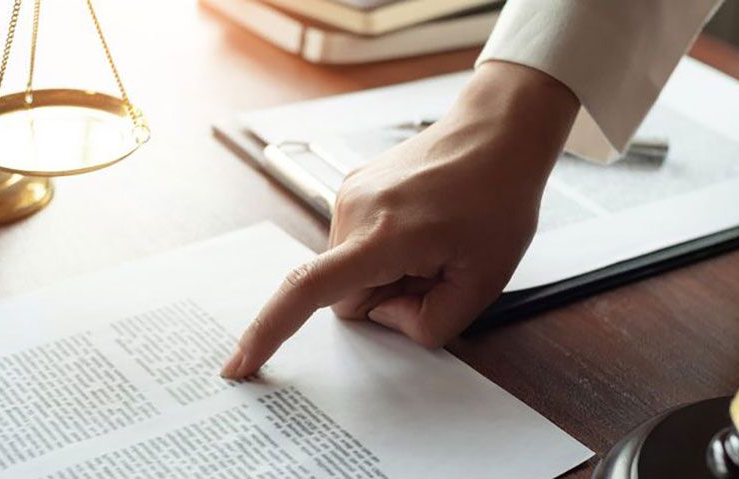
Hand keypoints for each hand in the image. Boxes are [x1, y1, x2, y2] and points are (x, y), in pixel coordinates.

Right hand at [221, 62, 579, 377]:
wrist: (498, 133)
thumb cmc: (498, 199)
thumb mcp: (483, 282)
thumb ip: (431, 323)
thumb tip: (386, 317)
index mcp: (381, 236)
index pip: (307, 291)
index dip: (269, 333)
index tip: (240, 364)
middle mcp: (353, 211)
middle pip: (345, 294)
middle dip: (386, 297)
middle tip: (438, 270)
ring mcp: (350, 195)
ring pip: (351, 270)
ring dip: (388, 272)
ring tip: (436, 242)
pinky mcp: (354, 187)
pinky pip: (358, 243)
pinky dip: (386, 250)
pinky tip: (424, 227)